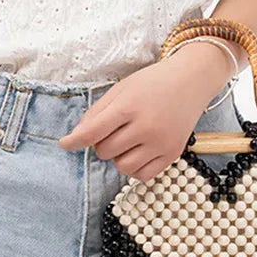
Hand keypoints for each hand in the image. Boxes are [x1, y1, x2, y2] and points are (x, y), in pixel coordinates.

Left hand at [58, 39, 236, 181]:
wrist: (191, 81)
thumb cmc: (153, 83)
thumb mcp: (121, 89)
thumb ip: (97, 113)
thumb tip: (77, 137)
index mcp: (129, 106)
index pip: (93, 132)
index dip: (74, 141)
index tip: (65, 144)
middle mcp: (146, 127)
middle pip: (105, 151)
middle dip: (102, 143)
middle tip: (114, 130)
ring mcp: (161, 143)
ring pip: (122, 167)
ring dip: (118, 157)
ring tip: (127, 141)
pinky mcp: (173, 154)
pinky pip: (142, 175)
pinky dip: (135, 168)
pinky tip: (138, 152)